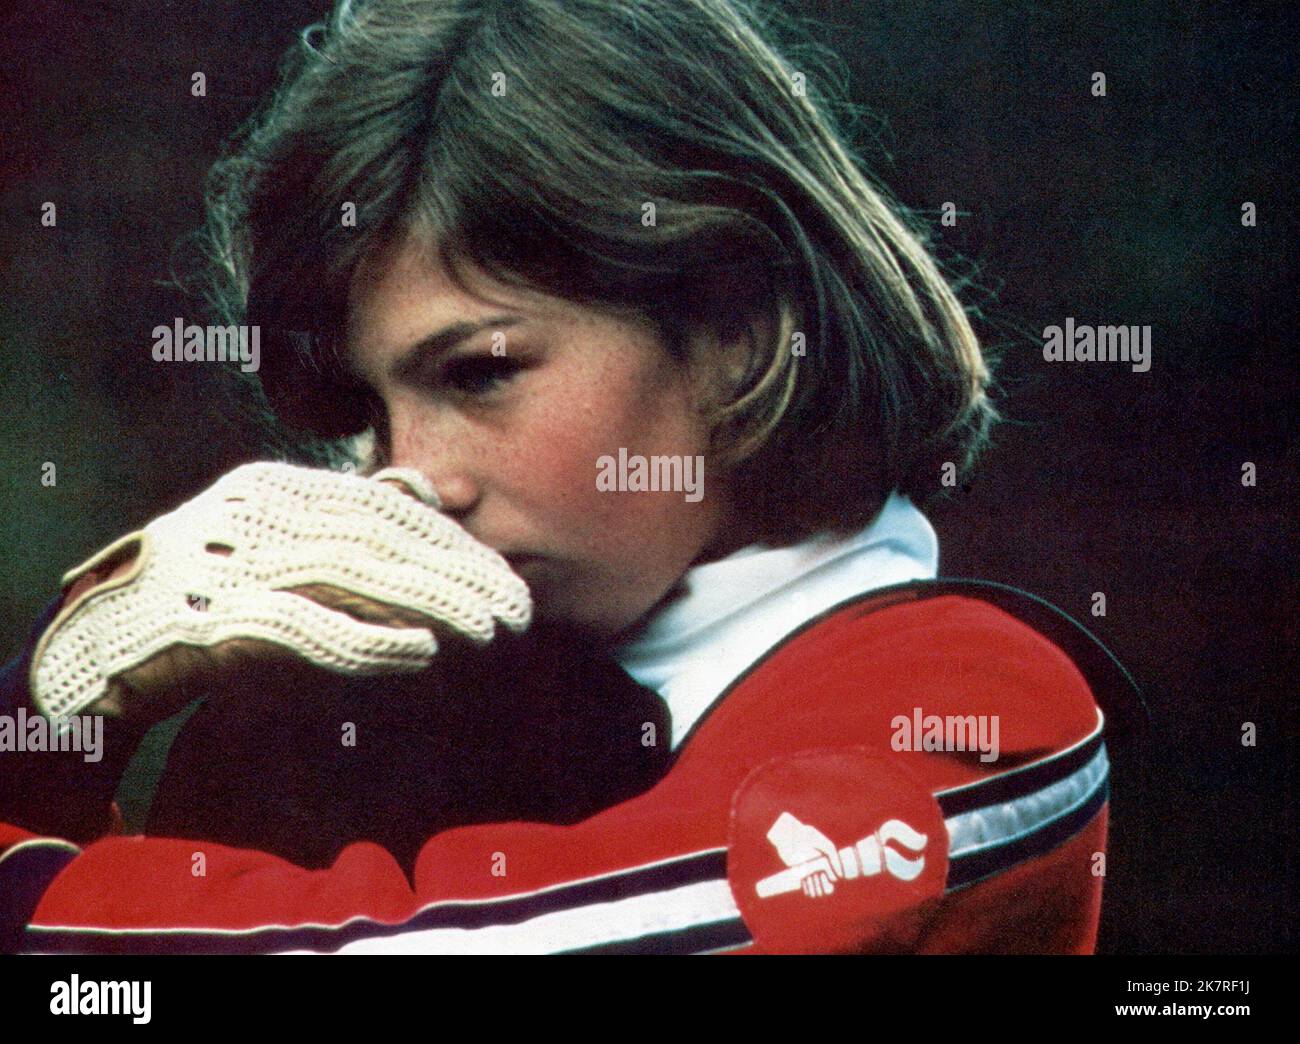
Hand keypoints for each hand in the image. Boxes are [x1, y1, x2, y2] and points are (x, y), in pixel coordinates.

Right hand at [30, 462, 530, 725]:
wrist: (116, 635)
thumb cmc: (220, 585)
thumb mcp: (287, 532)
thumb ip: (356, 509)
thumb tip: (440, 489)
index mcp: (277, 486)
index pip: (384, 508)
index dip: (451, 541)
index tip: (504, 573)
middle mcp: (255, 512)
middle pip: (379, 538)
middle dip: (456, 574)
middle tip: (517, 609)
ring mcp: (232, 561)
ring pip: (352, 575)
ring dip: (428, 604)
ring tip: (487, 630)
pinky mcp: (214, 617)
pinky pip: (305, 626)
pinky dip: (366, 639)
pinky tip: (420, 653)